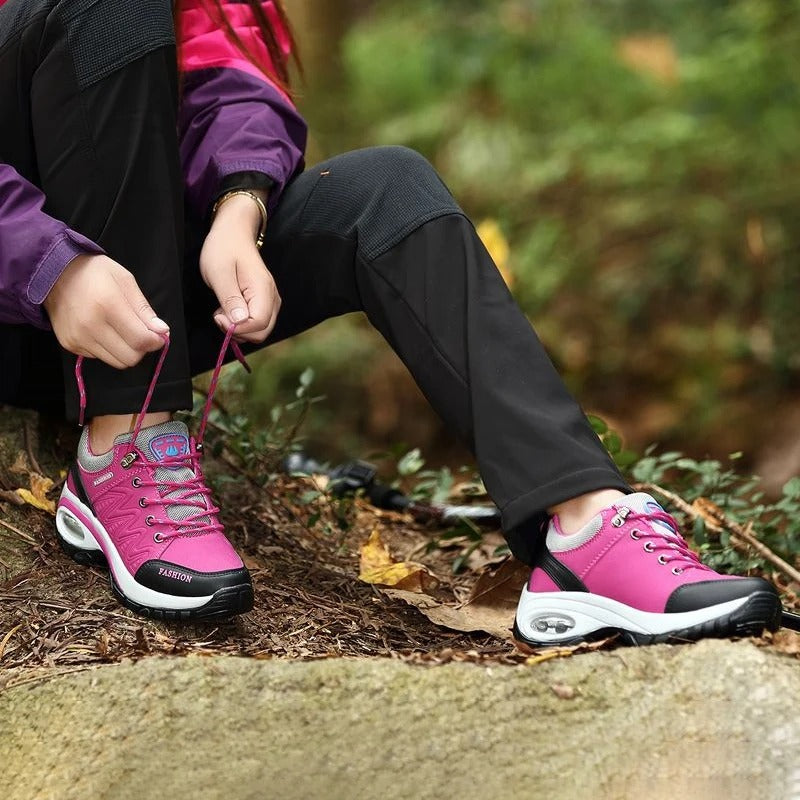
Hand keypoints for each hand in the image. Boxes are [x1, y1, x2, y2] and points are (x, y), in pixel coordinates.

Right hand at [44, 254, 168, 368]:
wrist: (53, 272)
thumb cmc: (94, 273)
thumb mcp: (125, 280)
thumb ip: (144, 309)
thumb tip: (162, 331)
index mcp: (108, 306)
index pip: (141, 340)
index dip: (156, 342)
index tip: (158, 335)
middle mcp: (91, 326)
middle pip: (130, 357)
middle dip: (142, 349)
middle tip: (140, 333)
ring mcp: (78, 337)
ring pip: (116, 362)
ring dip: (126, 351)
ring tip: (122, 331)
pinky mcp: (70, 344)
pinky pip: (100, 357)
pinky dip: (108, 349)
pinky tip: (104, 331)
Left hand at [200, 192, 279, 343]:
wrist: (234, 233)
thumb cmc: (224, 249)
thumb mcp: (219, 273)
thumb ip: (230, 299)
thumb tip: (239, 322)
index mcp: (263, 289)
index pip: (259, 323)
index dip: (238, 328)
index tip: (218, 317)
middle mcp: (272, 298)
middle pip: (263, 332)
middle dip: (239, 331)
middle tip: (219, 316)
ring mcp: (270, 301)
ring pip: (260, 330)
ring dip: (240, 328)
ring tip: (223, 311)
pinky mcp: (265, 303)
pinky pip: (258, 323)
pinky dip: (242, 324)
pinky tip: (229, 310)